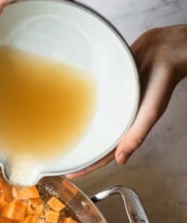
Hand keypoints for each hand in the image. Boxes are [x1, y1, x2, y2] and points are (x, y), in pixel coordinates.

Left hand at [68, 24, 186, 177]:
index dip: (88, 166)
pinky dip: (81, 110)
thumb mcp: (151, 111)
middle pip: (95, 141)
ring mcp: (112, 105)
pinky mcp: (108, 89)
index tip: (70, 174)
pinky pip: (92, 104)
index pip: (105, 155)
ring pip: (92, 123)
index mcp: (128, 129)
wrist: (165, 48)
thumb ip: (137, 135)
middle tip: (58, 158)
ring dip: (77, 131)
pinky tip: (67, 111)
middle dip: (79, 151)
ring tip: (57, 137)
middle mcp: (118, 119)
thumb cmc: (164, 79)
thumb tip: (121, 160)